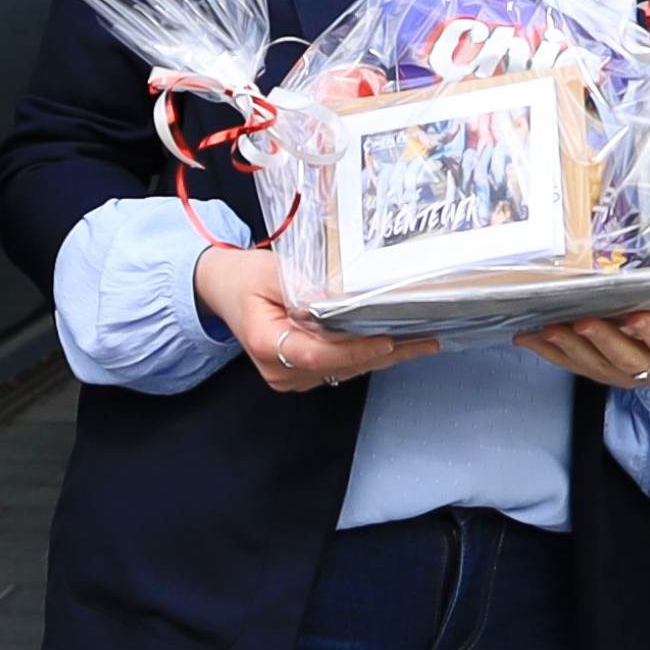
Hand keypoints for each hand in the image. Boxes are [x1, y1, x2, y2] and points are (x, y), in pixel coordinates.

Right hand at [194, 244, 426, 393]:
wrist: (225, 290)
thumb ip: (302, 286)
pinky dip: (368, 356)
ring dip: (383, 357)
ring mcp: (289, 377)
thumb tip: (338, 298)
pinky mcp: (301, 375)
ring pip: (344, 370)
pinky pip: (340, 368)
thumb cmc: (245, 278)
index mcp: (265, 343)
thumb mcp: (270, 271)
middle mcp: (278, 369)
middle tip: (425, 340)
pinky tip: (400, 346)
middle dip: (383, 353)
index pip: (317, 354)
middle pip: (338, 366)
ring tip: (423, 342)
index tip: (386, 341)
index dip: (354, 350)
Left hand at [517, 279, 649, 389]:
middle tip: (581, 322)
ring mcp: (627, 375)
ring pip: (597, 366)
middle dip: (601, 340)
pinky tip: (532, 338)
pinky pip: (576, 366)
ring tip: (549, 330)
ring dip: (570, 348)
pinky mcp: (604, 373)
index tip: (633, 317)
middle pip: (626, 358)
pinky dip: (552, 353)